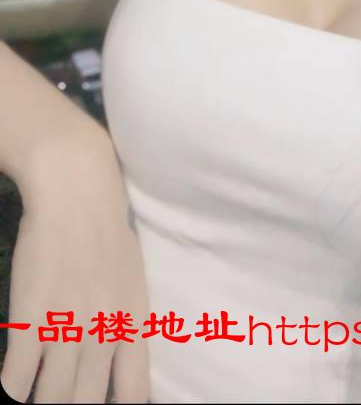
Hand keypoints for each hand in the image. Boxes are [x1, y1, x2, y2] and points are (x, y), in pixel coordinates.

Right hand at [1, 139, 150, 402]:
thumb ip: (124, 322)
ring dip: (43, 404)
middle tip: (65, 404)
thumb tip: (119, 357)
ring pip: (52, 398)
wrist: (78, 191)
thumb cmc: (107, 230)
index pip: (134, 393)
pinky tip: (12, 392)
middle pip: (87, 402)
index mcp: (132, 324)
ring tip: (38, 401)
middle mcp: (103, 333)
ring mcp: (66, 327)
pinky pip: (16, 378)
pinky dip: (13, 393)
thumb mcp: (131, 280)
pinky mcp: (31, 318)